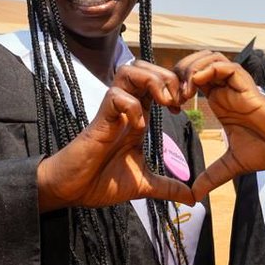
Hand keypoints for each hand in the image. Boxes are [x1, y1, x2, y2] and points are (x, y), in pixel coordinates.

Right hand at [36, 61, 193, 211]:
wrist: (72, 191)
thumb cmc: (102, 182)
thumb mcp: (144, 185)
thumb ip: (169, 187)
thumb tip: (193, 198)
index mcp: (137, 117)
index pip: (156, 83)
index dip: (174, 86)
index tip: (184, 106)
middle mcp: (125, 109)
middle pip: (143, 66)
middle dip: (166, 76)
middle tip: (177, 101)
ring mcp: (111, 112)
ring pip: (128, 71)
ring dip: (151, 82)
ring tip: (163, 104)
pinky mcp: (98, 121)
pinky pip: (115, 96)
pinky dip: (131, 106)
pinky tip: (138, 126)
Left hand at [176, 52, 264, 199]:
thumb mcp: (231, 165)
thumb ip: (211, 176)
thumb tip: (194, 197)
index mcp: (219, 102)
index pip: (191, 79)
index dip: (176, 87)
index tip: (169, 107)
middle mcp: (226, 89)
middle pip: (196, 62)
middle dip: (178, 73)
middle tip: (170, 95)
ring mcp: (236, 86)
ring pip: (209, 58)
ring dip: (191, 69)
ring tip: (184, 91)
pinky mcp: (248, 86)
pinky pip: (226, 66)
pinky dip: (208, 70)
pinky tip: (197, 85)